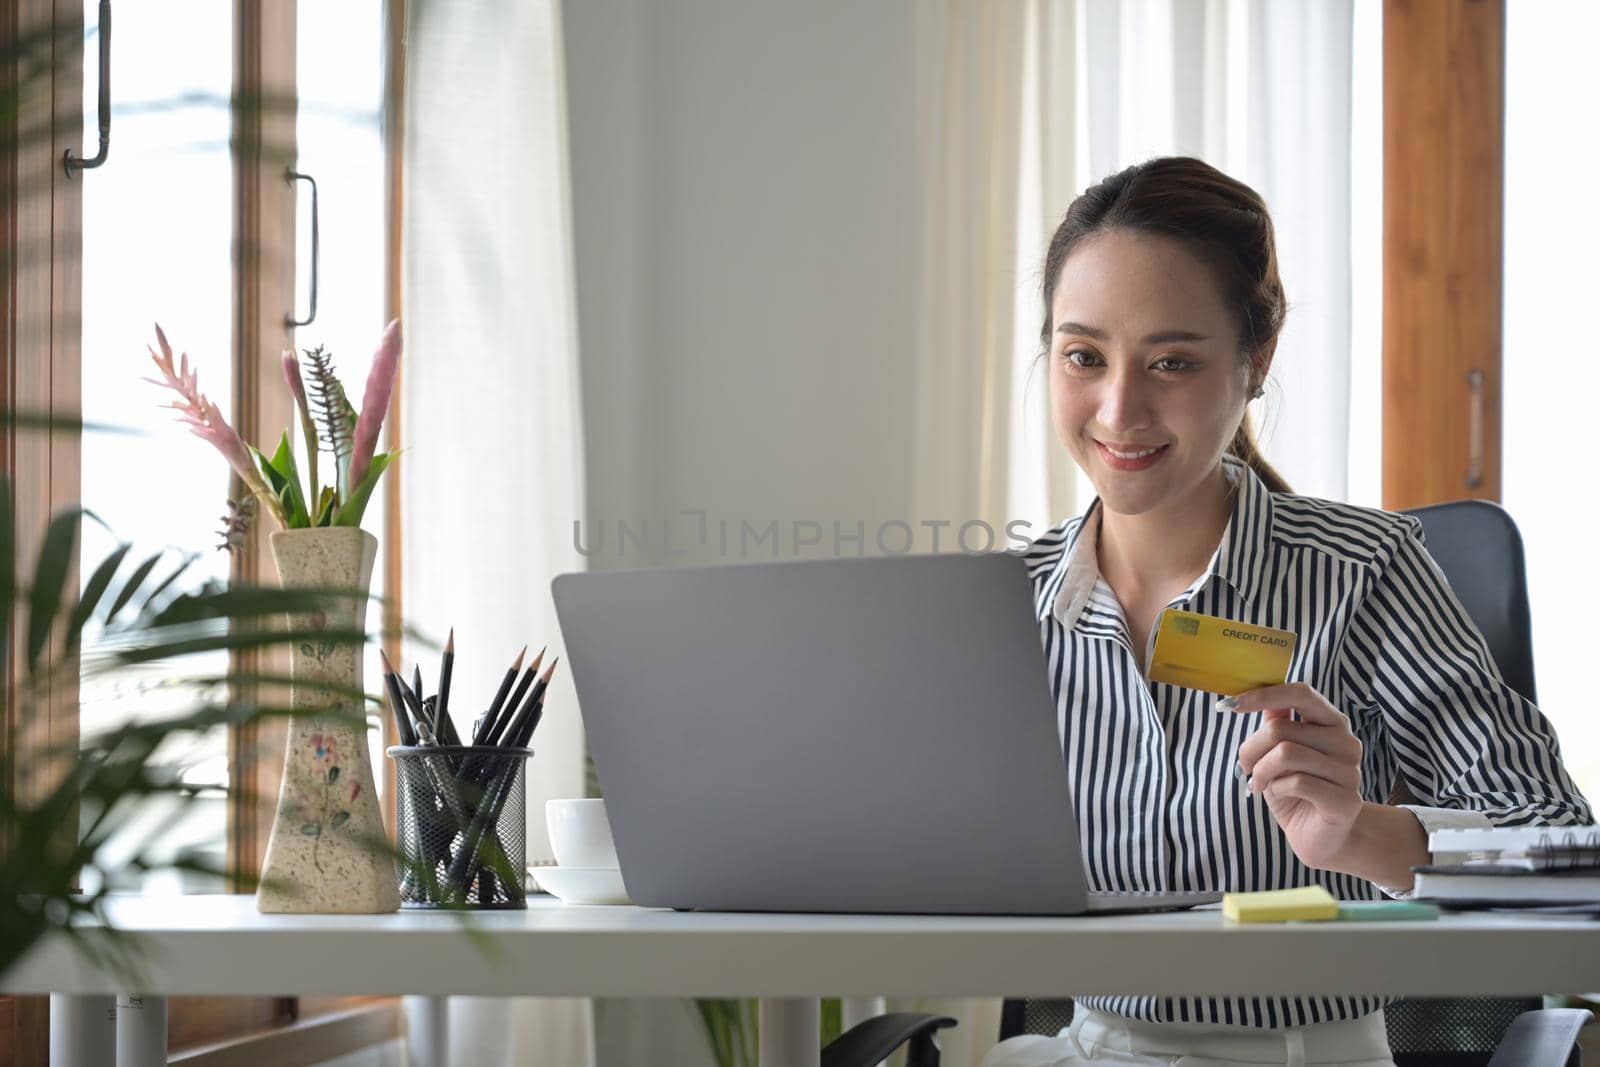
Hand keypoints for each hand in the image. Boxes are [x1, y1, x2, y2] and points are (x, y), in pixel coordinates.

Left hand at [1224, 683, 1363, 869]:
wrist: (1318, 837)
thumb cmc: (1295, 790)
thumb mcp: (1278, 752)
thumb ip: (1277, 724)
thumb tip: (1258, 697)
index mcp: (1332, 723)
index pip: (1301, 694)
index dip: (1264, 696)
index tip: (1232, 704)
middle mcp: (1347, 743)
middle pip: (1280, 729)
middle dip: (1250, 749)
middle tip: (1244, 767)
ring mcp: (1350, 772)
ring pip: (1285, 754)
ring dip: (1260, 771)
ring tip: (1258, 783)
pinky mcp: (1346, 800)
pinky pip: (1296, 782)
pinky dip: (1276, 788)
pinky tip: (1279, 794)